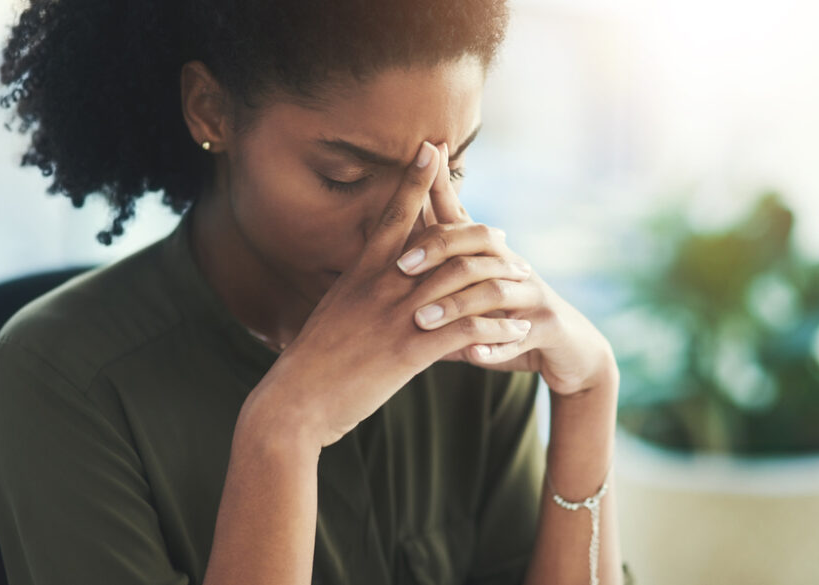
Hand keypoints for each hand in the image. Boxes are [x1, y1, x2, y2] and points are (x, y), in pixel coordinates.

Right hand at [253, 141, 536, 447]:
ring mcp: (397, 317)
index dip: (413, 179)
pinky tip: (515, 330)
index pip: (393, 215)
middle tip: (504, 238)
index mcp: (362, 273)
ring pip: (462, 284)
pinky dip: (496, 328)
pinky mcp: (409, 351)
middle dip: (479, 235)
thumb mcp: (333, 312)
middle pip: (440, 242)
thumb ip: (357, 291)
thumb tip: (368, 279)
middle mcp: (382, 286)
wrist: (294, 402)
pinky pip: (467, 330)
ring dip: (500, 282)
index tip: (431, 149)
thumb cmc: (311, 362)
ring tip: (524, 284)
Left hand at [395, 142, 618, 397]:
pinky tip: (473, 356)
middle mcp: (513, 266)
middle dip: (438, 250)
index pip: (460, 217)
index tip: (412, 177)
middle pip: (477, 243)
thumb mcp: (472, 300)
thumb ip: (435, 290)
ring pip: (494, 291)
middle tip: (401, 267)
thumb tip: (387, 282)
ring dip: (456, 305)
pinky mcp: (548, 328)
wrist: (569, 351)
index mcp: (490, 256)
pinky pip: (520, 335)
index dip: (438, 192)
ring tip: (423, 320)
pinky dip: (495, 347)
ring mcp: (533, 295)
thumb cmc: (509, 322)